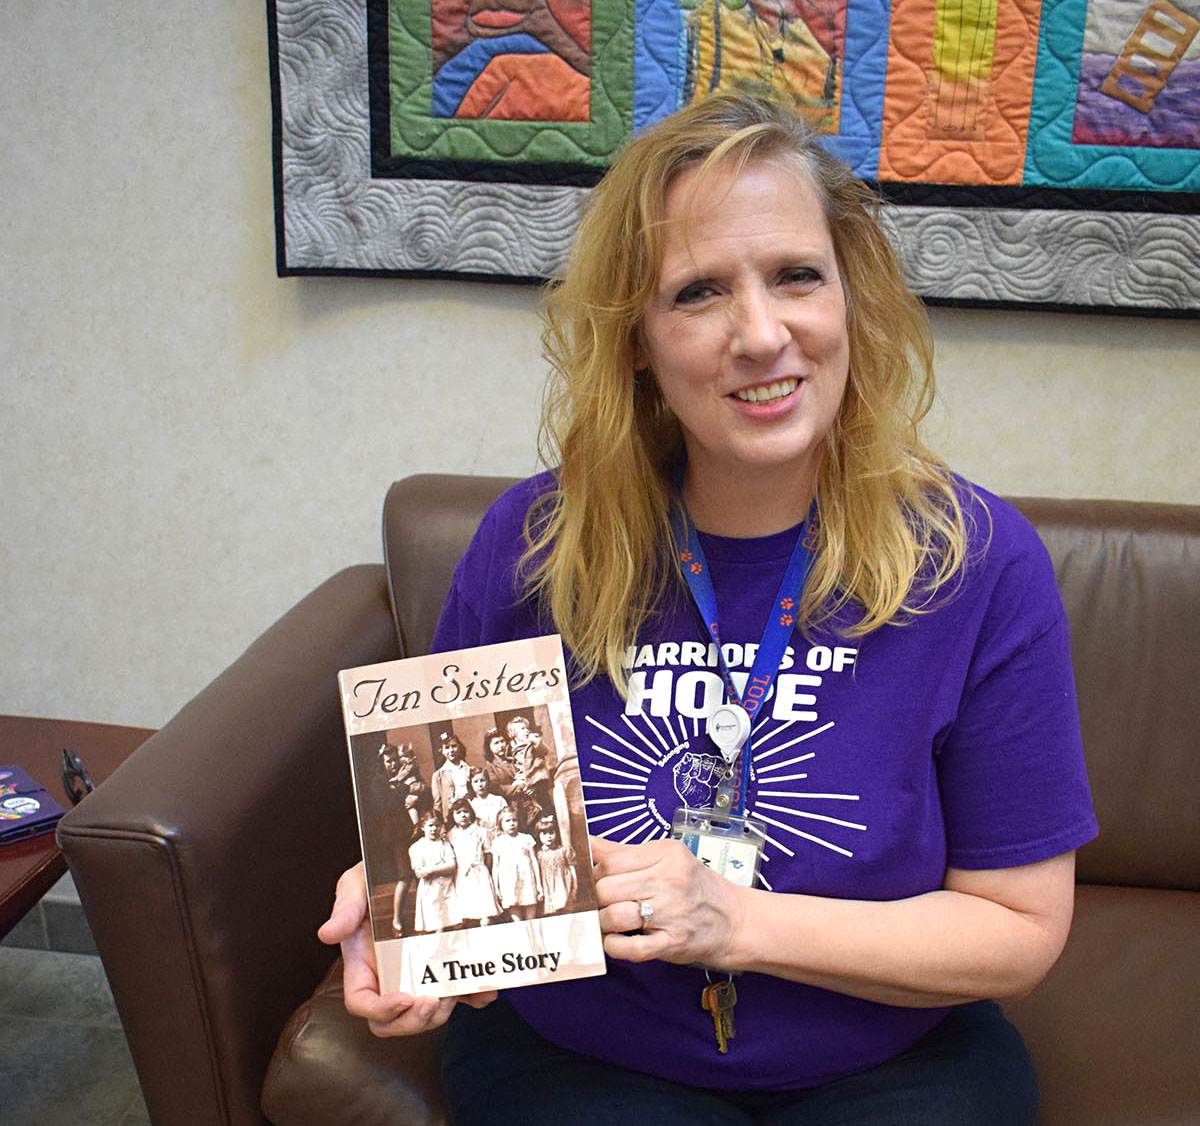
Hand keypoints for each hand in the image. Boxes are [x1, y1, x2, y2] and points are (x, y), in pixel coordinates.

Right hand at [317, 861, 495, 1035]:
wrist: (407, 862)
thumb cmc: (374, 878)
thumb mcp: (355, 885)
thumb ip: (345, 908)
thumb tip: (327, 933)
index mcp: (362, 964)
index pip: (362, 1002)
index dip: (380, 1010)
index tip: (402, 999)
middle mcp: (388, 975)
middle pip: (392, 1020)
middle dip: (413, 1021)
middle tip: (434, 1002)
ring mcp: (416, 974)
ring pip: (424, 1013)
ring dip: (441, 1014)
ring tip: (455, 994)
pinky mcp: (441, 966)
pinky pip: (456, 991)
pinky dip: (471, 996)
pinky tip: (484, 991)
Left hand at [589, 835, 745, 969]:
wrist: (733, 920)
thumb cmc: (694, 887)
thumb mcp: (666, 857)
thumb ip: (626, 852)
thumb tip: (587, 843)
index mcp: (666, 855)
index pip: (611, 860)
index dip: (594, 872)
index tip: (592, 880)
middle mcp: (669, 881)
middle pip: (607, 888)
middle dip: (596, 899)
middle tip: (600, 903)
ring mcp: (672, 913)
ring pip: (614, 916)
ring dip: (602, 923)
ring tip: (607, 922)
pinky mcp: (672, 943)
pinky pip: (631, 948)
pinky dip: (615, 946)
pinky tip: (616, 940)